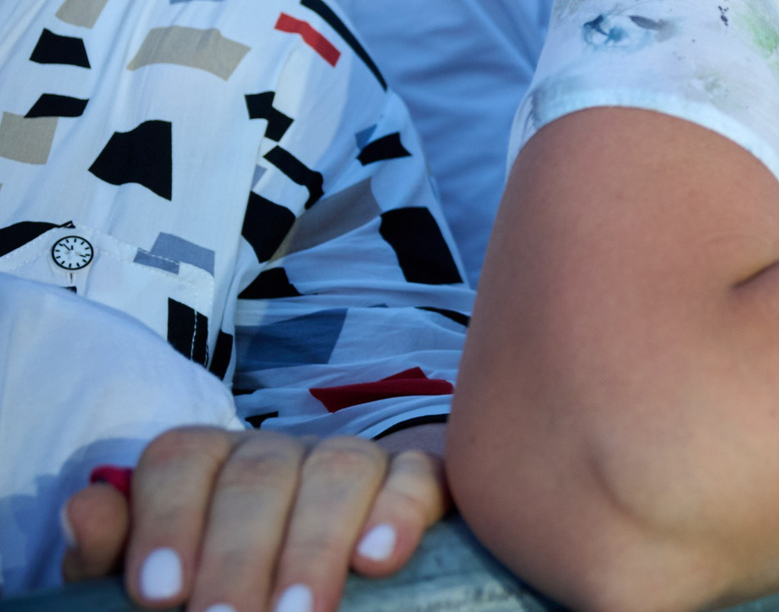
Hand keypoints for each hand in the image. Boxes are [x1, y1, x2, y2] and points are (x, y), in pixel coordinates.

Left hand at [61, 426, 444, 611]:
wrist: (330, 579)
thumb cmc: (234, 584)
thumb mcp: (165, 578)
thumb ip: (118, 554)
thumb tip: (86, 511)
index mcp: (211, 466)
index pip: (183, 458)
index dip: (167, 517)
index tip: (159, 592)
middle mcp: (283, 453)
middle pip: (260, 469)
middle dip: (240, 552)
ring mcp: (358, 460)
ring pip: (340, 466)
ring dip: (316, 543)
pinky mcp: (424, 477)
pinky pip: (420, 475)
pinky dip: (399, 511)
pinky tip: (379, 560)